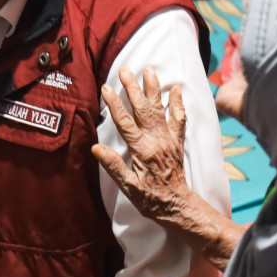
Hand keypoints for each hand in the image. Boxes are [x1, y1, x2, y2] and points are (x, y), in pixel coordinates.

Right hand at [93, 66, 243, 269]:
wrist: (178, 206)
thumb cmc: (151, 200)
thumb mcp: (129, 188)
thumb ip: (114, 166)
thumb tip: (97, 147)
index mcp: (142, 151)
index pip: (125, 123)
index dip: (115, 104)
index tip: (106, 88)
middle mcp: (157, 141)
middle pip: (143, 109)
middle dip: (133, 88)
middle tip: (125, 69)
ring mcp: (169, 139)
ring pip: (160, 109)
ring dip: (154, 88)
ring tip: (149, 70)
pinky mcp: (177, 141)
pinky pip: (179, 119)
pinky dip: (178, 103)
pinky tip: (176, 89)